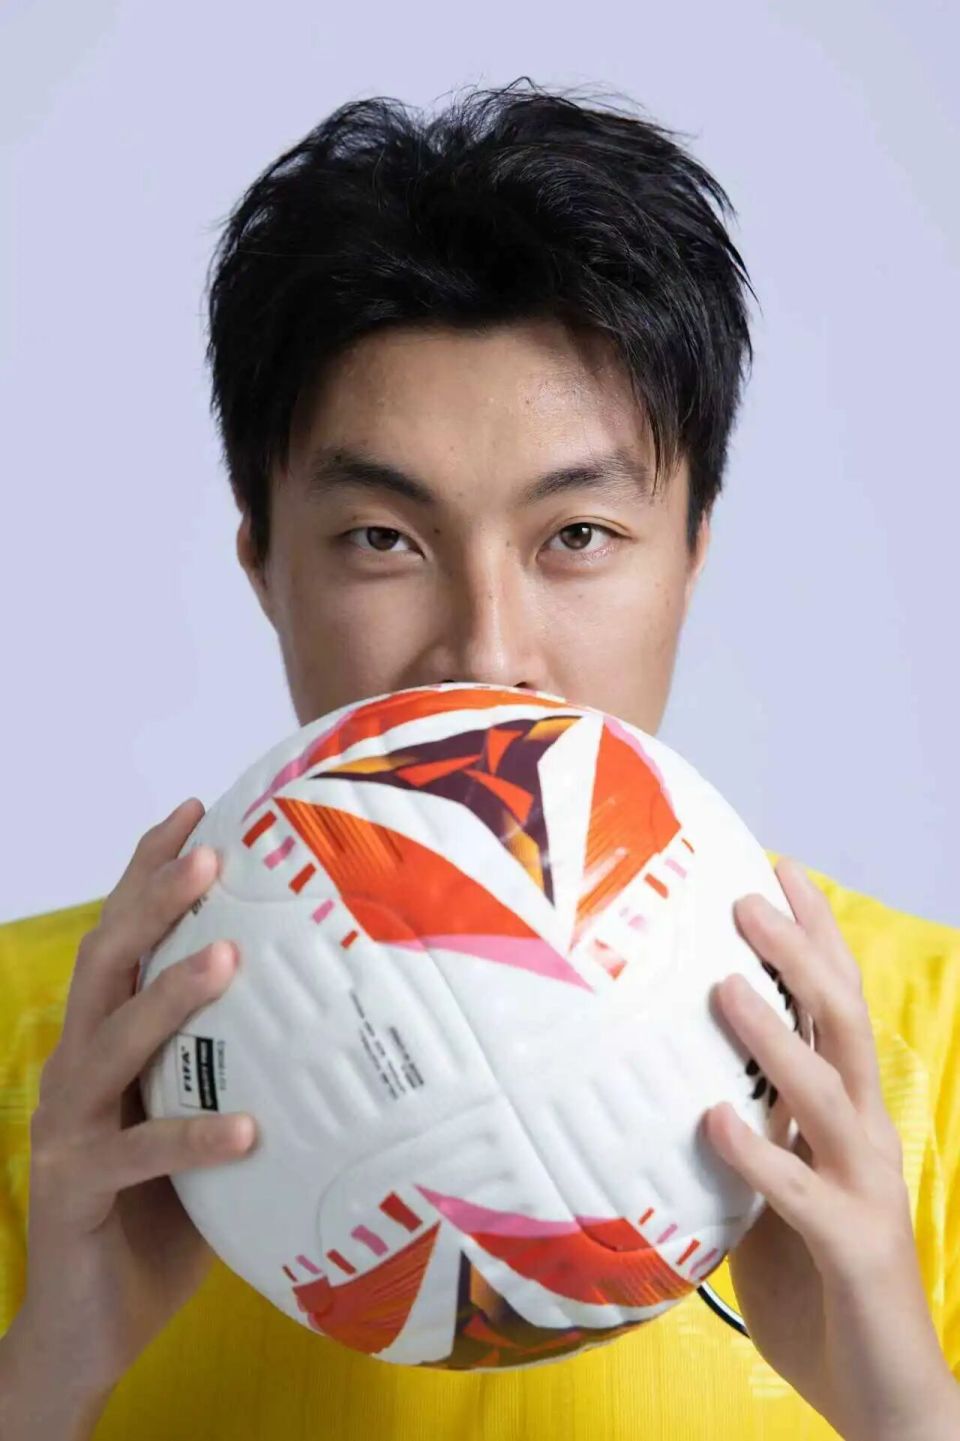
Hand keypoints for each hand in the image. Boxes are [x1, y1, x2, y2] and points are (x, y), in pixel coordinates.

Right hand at [8, 799, 256, 1412]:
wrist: (90, 1323)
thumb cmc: (161, 1208)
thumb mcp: (203, 1116)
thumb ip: (243, 1063)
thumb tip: (342, 1009)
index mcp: (105, 1040)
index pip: (122, 937)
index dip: (148, 869)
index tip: (196, 810)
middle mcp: (76, 1068)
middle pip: (105, 965)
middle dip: (153, 903)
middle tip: (210, 857)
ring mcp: (66, 1128)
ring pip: (108, 1043)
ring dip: (168, 997)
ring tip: (227, 957)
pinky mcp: (72, 1191)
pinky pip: (136, 1157)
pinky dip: (190, 1137)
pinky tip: (246, 1128)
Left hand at [703, 857, 958, 1440]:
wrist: (883, 1397)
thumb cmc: (818, 1285)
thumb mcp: (768, 1192)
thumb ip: (741, 1134)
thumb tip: (671, 1081)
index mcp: (844, 1114)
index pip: (834, 1005)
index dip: (814, 936)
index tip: (777, 869)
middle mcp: (864, 1136)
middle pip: (841, 1023)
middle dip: (801, 954)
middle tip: (748, 899)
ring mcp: (865, 1188)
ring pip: (828, 1092)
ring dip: (776, 1036)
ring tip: (726, 986)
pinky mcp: (855, 1249)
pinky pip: (802, 1194)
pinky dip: (759, 1154)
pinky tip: (717, 1122)